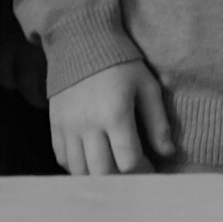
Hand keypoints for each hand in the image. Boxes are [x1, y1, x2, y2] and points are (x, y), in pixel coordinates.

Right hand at [49, 57, 178, 176]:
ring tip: (112, 169)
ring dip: (97, 177)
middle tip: (130, 173)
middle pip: (102, 172)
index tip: (149, 168)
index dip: (143, 172)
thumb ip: (158, 122)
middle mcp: (88, 124)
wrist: (81, 41)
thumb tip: (168, 152)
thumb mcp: (146, 86)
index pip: (128, 161)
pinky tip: (90, 161)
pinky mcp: (55, 124)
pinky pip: (62, 158)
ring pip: (79, 170)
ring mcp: (68, 126)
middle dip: (120, 180)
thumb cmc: (120, 63)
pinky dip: (76, 167)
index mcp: (115, 114)